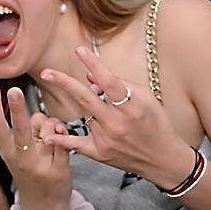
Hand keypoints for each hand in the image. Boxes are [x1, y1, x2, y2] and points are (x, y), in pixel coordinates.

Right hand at [0, 81, 71, 209]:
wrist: (44, 205)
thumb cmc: (28, 172)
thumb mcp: (16, 153)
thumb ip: (24, 130)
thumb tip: (42, 117)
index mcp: (7, 151)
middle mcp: (21, 158)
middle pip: (20, 126)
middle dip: (17, 107)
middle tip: (14, 90)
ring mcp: (40, 164)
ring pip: (48, 125)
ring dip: (51, 123)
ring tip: (48, 138)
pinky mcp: (59, 169)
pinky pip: (64, 137)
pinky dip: (64, 134)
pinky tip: (60, 145)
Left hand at [40, 46, 195, 190]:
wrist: (164, 160)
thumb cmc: (157, 124)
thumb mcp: (147, 98)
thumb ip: (119, 84)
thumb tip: (89, 76)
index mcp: (132, 106)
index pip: (108, 80)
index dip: (93, 64)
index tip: (79, 50)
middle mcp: (117, 123)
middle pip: (85, 97)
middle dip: (64, 82)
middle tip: (46, 72)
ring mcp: (107, 139)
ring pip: (85, 113)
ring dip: (89, 108)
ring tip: (109, 115)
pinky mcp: (100, 153)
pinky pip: (75, 143)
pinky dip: (61, 139)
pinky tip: (48, 135)